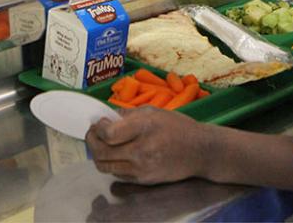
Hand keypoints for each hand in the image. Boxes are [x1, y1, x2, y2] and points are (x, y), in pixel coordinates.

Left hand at [85, 107, 209, 184]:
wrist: (200, 151)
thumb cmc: (178, 128)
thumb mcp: (153, 112)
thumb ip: (127, 115)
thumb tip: (105, 118)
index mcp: (145, 128)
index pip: (109, 134)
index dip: (98, 129)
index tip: (99, 123)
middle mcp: (142, 151)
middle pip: (102, 152)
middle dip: (92, 141)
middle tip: (93, 133)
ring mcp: (142, 169)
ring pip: (105, 166)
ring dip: (98, 154)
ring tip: (101, 144)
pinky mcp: (143, 180)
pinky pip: (116, 174)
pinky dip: (110, 163)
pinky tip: (115, 154)